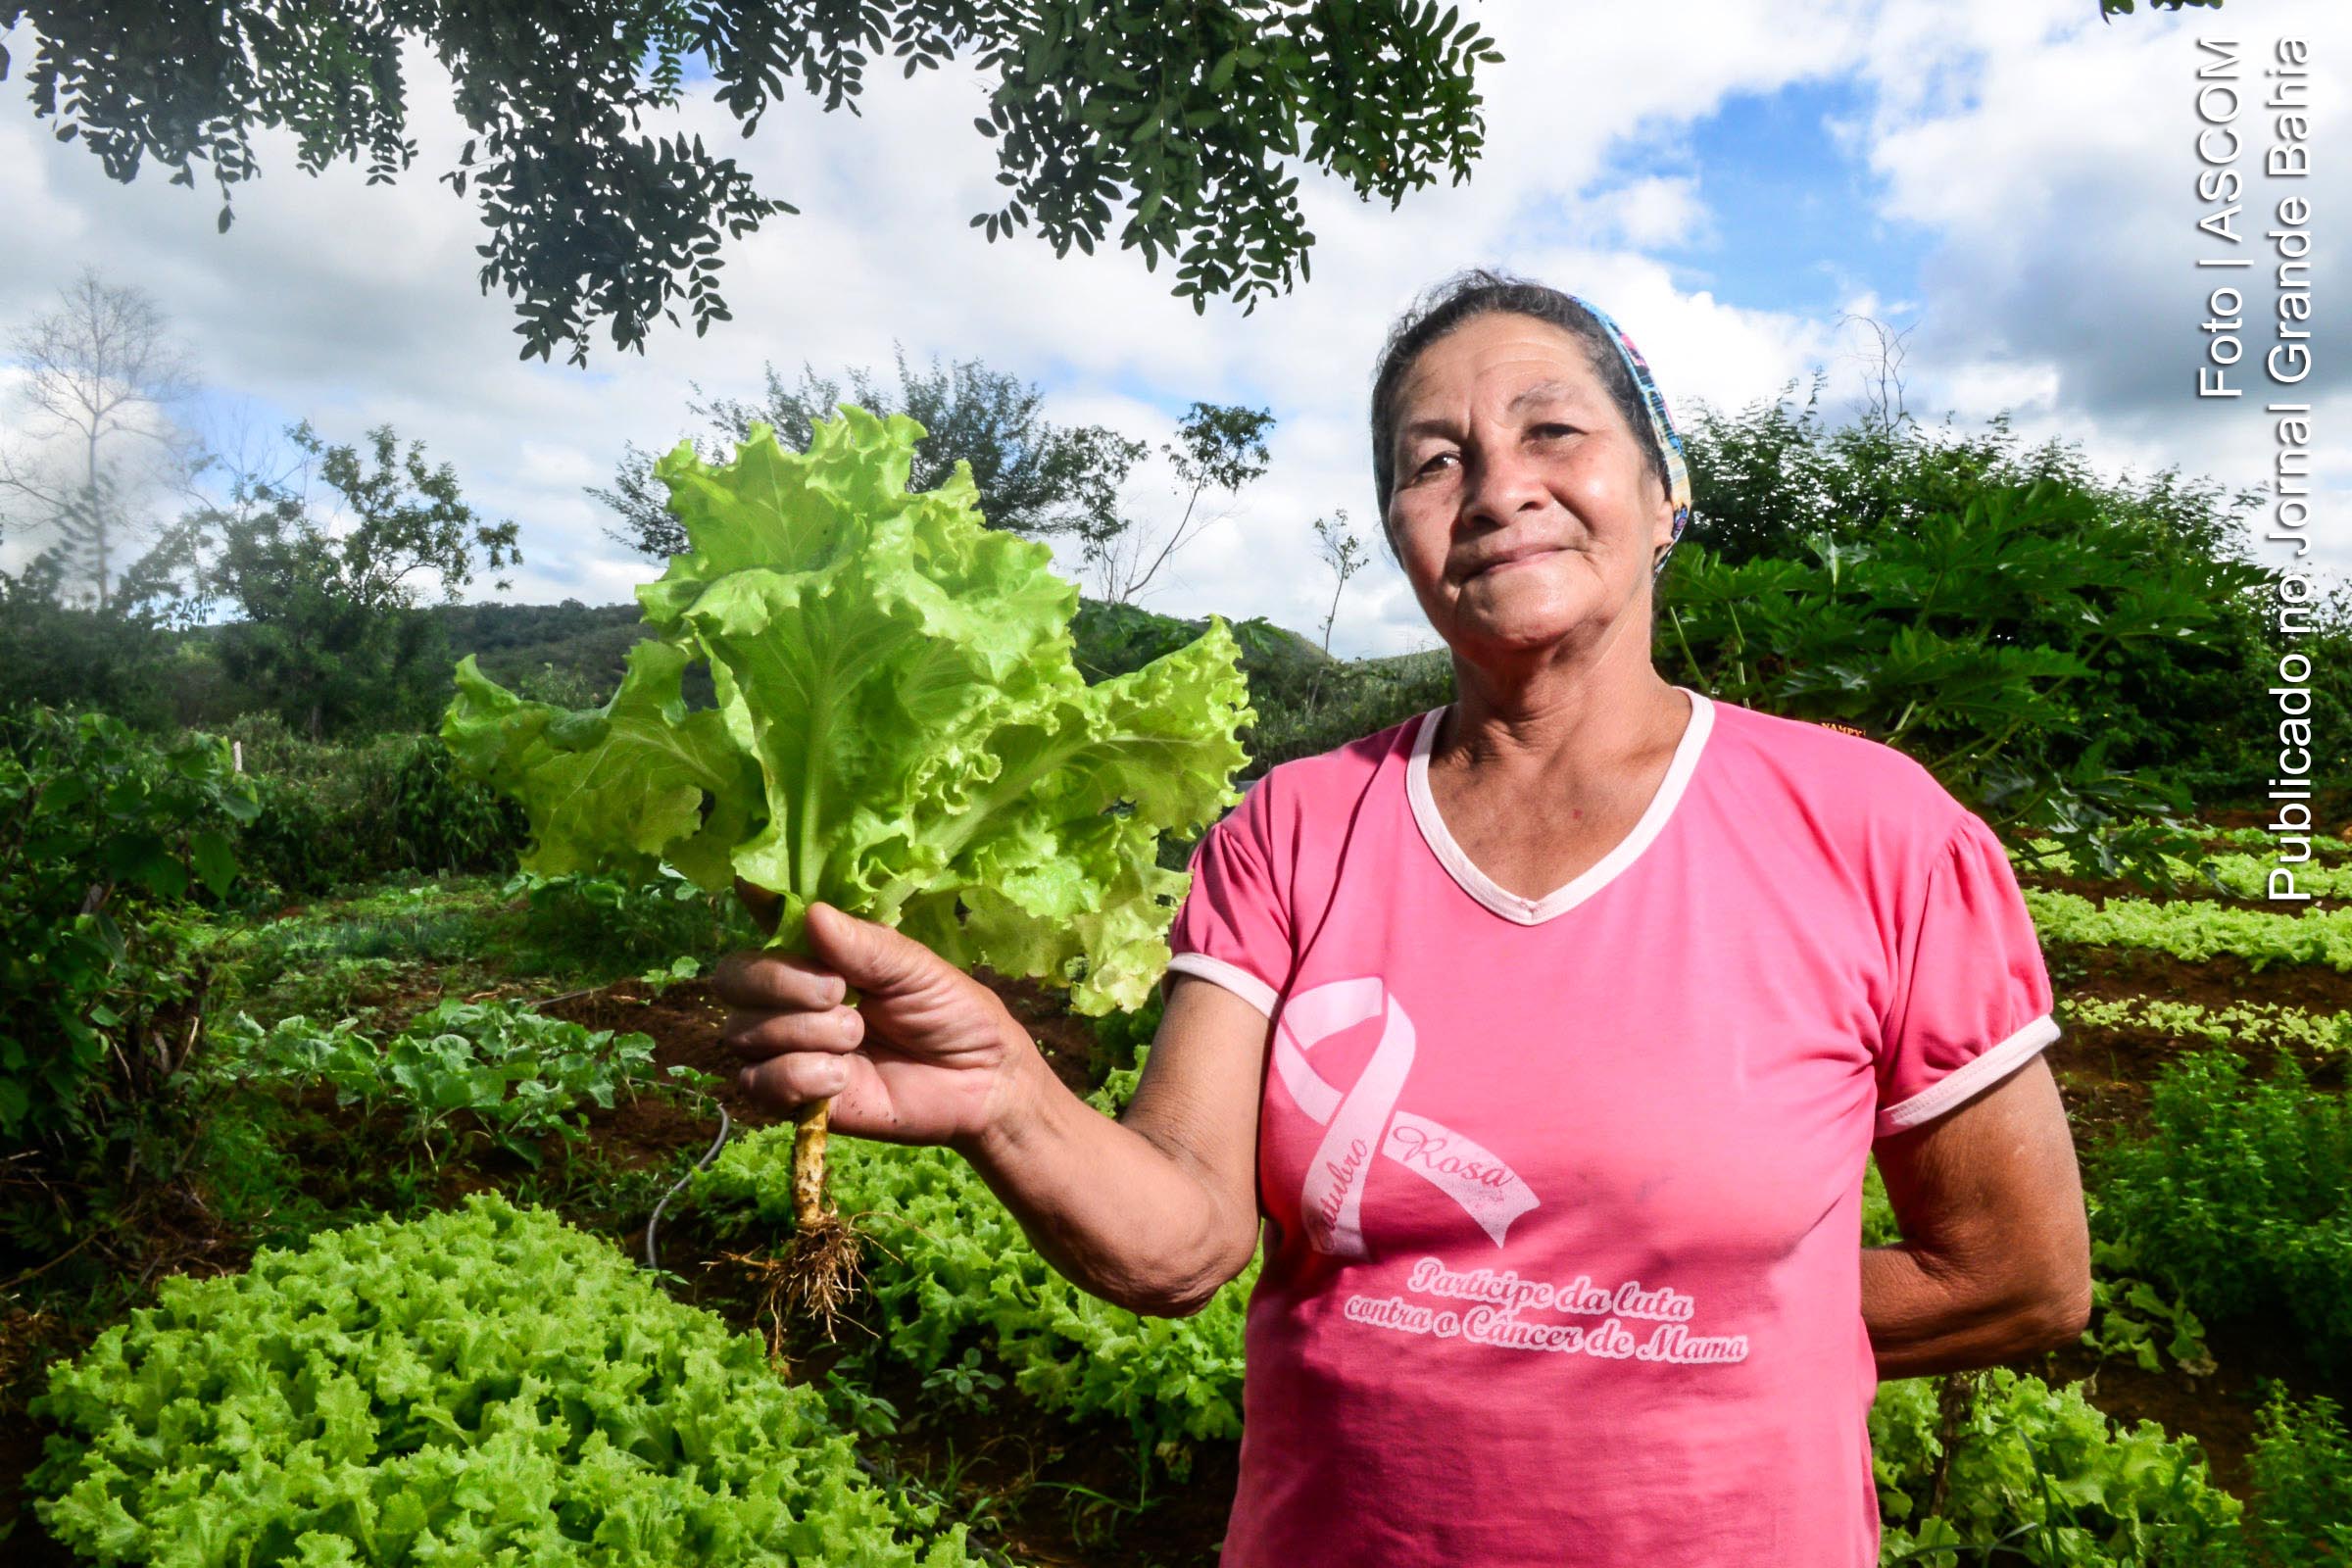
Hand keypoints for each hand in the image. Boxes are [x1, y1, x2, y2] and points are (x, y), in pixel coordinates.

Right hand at [713, 897, 1034, 1149]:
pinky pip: (758, 1082)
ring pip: (744, 1032)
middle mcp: (790, 998)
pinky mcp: (794, 1097)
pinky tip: (841, 1077)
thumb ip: (865, 945)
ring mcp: (787, 1047)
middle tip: (839, 993)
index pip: (762, 925)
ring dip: (806, 1032)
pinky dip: (798, 1075)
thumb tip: (813, 915)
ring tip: (858, 1038)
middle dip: (781, 982)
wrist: (980, 1082)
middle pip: (733, 979)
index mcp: (817, 956)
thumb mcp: (915, 968)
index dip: (755, 912)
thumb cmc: (951, 1012)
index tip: (771, 907)